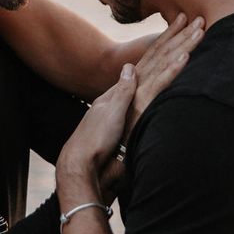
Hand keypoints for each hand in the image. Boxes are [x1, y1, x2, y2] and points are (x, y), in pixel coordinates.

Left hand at [57, 64, 137, 185]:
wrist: (81, 166)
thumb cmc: (96, 137)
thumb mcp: (113, 111)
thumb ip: (123, 92)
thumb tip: (129, 67)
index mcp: (105, 102)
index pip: (124, 84)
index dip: (136, 78)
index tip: (149, 70)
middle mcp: (104, 112)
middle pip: (123, 98)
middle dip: (136, 92)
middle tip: (151, 83)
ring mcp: (104, 127)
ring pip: (123, 114)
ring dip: (133, 108)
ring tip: (145, 103)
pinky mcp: (108, 142)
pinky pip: (122, 128)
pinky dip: (130, 124)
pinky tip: (133, 127)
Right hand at [126, 13, 203, 132]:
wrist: (95, 148)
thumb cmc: (114, 134)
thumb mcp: (128, 108)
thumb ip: (136, 90)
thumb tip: (139, 72)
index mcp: (136, 79)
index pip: (156, 51)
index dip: (170, 34)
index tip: (183, 18)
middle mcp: (137, 79)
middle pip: (163, 52)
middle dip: (181, 33)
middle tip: (199, 18)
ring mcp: (140, 89)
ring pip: (164, 62)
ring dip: (183, 45)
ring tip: (199, 30)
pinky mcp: (142, 103)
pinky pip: (160, 83)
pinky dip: (173, 69)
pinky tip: (185, 58)